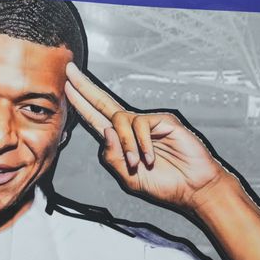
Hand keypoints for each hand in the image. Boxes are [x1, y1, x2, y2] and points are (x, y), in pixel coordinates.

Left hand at [64, 63, 226, 210]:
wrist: (193, 188)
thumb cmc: (163, 184)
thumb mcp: (128, 178)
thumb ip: (112, 158)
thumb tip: (105, 131)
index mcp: (119, 141)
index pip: (94, 118)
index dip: (80, 103)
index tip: (66, 87)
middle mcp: (130, 128)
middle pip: (102, 102)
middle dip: (84, 86)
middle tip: (70, 70)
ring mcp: (146, 122)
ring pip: (120, 120)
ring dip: (125, 145)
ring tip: (135, 163)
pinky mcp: (162, 120)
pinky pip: (141, 125)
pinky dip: (142, 144)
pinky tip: (150, 158)